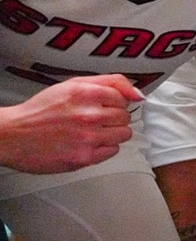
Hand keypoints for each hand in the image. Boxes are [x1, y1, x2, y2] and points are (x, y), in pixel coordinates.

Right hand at [0, 75, 140, 173]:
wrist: (13, 135)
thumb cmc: (41, 110)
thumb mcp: (72, 85)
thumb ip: (109, 82)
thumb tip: (138, 94)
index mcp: (86, 93)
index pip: (123, 98)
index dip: (113, 102)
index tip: (101, 106)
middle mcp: (90, 115)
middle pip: (125, 117)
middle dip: (113, 118)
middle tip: (93, 120)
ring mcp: (88, 138)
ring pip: (124, 134)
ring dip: (111, 133)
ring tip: (91, 132)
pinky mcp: (85, 157)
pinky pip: (113, 151)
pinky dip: (103, 148)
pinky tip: (87, 143)